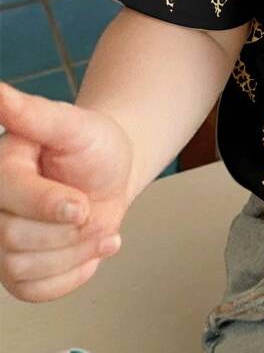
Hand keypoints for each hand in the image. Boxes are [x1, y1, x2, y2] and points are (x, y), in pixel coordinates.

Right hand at [0, 79, 133, 301]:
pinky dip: (72, 274)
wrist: (111, 175)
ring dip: (76, 252)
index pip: (12, 196)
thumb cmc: (92, 146)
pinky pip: (36, 291)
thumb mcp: (74, 125)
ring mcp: (1, 243)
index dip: (50, 206)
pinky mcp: (17, 272)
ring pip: (25, 269)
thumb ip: (36, 114)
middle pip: (16, 239)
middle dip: (70, 229)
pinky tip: (89, 249)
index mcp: (3, 167)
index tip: (81, 205)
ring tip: (99, 226)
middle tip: (93, 207)